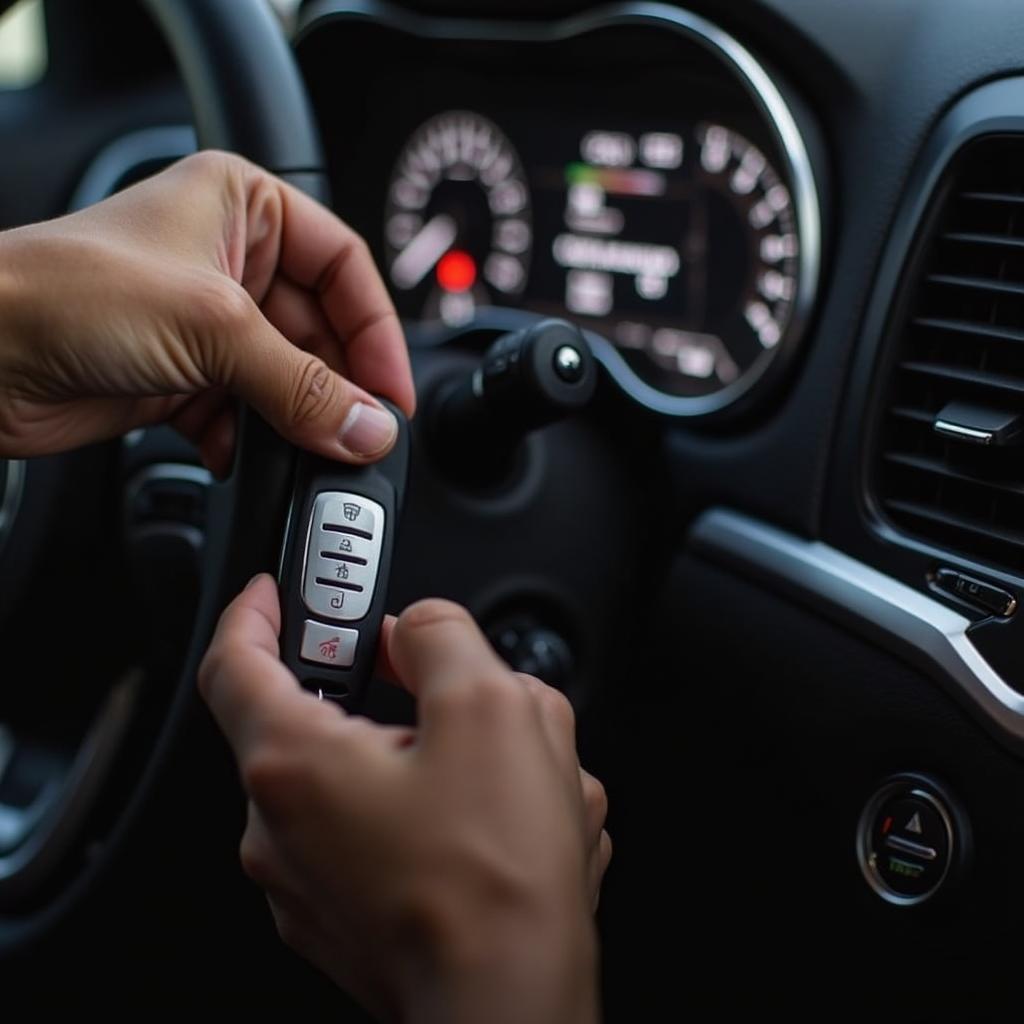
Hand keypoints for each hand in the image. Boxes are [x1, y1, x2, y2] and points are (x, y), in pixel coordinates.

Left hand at [0, 151, 413, 472]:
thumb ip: (303, 384)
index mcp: (243, 207)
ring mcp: (208, 325)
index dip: (376, 330)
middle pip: (321, 332)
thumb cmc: (63, 292)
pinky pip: (248, 415)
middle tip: (360, 433)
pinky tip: (248, 459)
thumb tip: (369, 425)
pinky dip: (253, 444)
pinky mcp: (185, 379)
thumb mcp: (211, 326)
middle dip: (338, 387)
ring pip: (287, 380)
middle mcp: (229, 262)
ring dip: (299, 421)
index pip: (344, 267)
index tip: (391, 390)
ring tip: (312, 452)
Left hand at [199, 576, 609, 1023]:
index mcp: (295, 763)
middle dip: (402, 695)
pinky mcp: (346, 914)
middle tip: (455, 691)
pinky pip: (382, 832)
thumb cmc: (495, 877)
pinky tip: (496, 828)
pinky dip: (434, 813)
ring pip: (370, 777)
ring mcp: (310, 881)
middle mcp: (281, 828)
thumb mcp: (489, 707)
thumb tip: (418, 629)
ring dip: (435, 760)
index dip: (255, 613)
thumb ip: (441, 636)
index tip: (274, 592)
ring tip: (508, 782)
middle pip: (327, 717)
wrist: (512, 1004)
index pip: (235, 662)